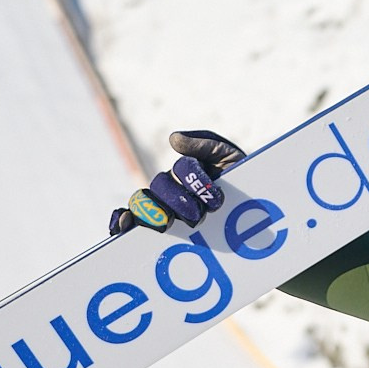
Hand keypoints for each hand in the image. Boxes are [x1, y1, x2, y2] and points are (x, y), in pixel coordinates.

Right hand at [108, 130, 247, 234]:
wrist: (249, 207)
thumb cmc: (239, 179)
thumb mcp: (228, 157)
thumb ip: (205, 144)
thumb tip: (173, 139)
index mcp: (185, 172)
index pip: (180, 170)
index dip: (194, 181)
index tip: (215, 197)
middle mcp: (171, 188)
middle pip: (160, 187)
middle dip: (179, 201)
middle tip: (197, 216)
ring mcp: (162, 207)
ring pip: (144, 205)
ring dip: (155, 213)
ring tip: (168, 223)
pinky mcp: (156, 227)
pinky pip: (130, 220)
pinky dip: (120, 220)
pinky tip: (119, 228)